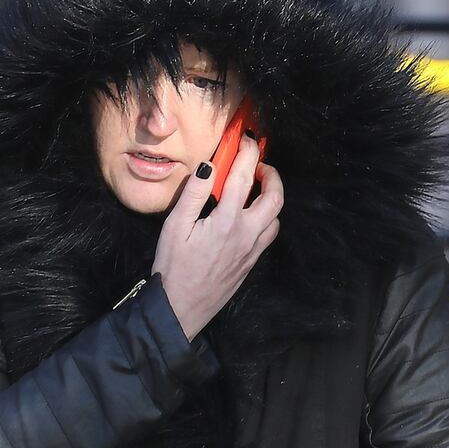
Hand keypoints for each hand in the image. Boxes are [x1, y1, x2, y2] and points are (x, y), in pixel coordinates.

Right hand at [151, 132, 283, 341]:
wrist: (180, 308)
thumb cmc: (172, 267)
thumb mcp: (174, 226)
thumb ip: (193, 193)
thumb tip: (209, 165)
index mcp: (227, 220)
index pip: (244, 176)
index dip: (247, 152)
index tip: (245, 139)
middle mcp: (247, 233)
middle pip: (275, 196)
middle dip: (271, 174)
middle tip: (257, 164)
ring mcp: (252, 250)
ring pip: (276, 216)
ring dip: (270, 196)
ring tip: (253, 187)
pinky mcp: (251, 262)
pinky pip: (269, 234)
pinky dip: (267, 217)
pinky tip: (249, 215)